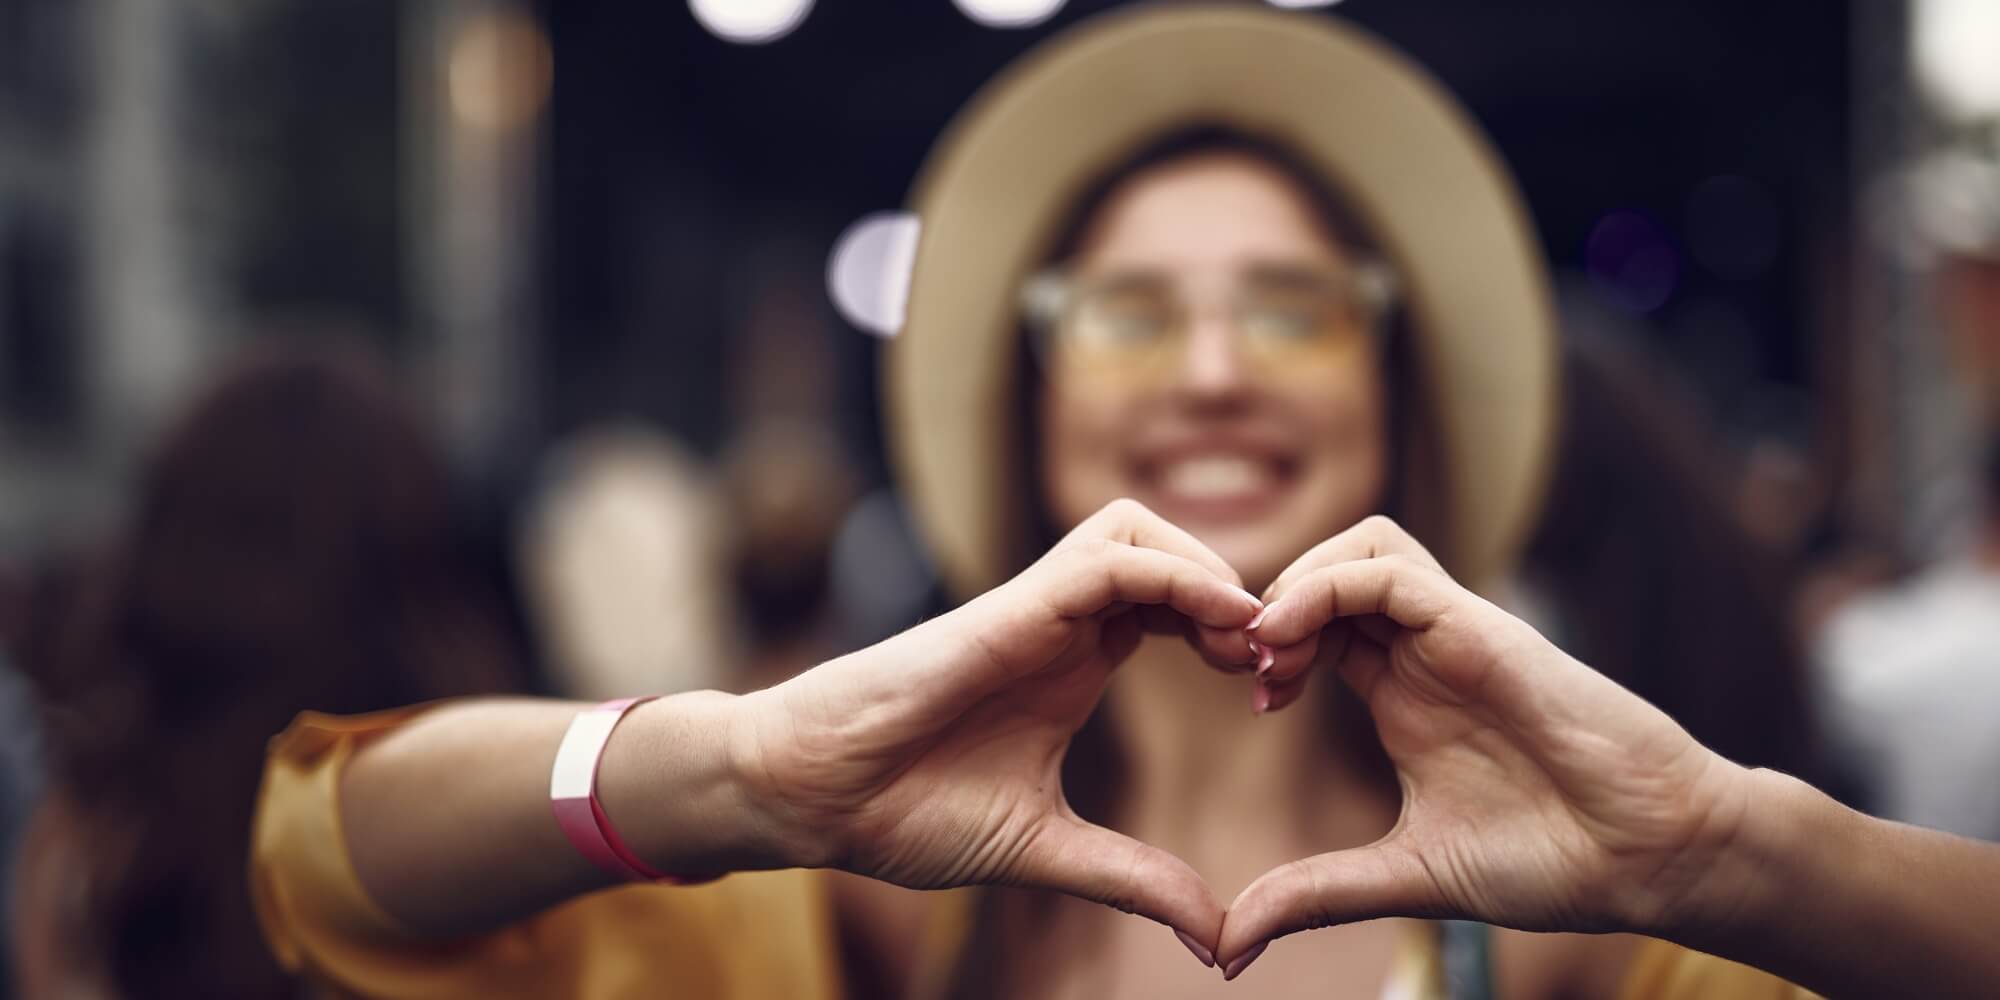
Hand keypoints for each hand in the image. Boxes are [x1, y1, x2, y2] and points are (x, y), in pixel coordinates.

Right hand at [730, 499, 1262, 952]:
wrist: (814, 799)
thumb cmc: (903, 811)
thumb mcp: (1047, 850)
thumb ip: (1133, 880)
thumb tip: (1217, 936)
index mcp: (1074, 664)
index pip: (1176, 608)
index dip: (1236, 635)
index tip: (1274, 695)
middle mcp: (1059, 624)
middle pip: (1169, 552)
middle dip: (1237, 591)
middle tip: (1277, 664)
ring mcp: (1033, 610)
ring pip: (1140, 530)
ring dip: (1209, 569)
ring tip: (1253, 639)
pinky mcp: (1008, 610)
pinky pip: (1107, 558)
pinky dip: (1174, 576)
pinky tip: (1222, 622)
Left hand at [1218, 517, 1753, 972]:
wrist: (1652, 857)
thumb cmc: (1554, 861)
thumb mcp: (1405, 876)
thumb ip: (1317, 894)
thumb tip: (1231, 944)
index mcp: (1405, 694)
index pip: (1319, 626)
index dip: (1272, 646)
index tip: (1254, 702)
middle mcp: (1426, 653)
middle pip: (1331, 572)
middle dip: (1273, 606)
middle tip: (1248, 669)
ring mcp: (1454, 634)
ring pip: (1361, 548)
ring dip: (1297, 583)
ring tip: (1268, 651)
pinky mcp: (1482, 627)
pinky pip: (1388, 570)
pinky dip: (1326, 587)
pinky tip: (1290, 642)